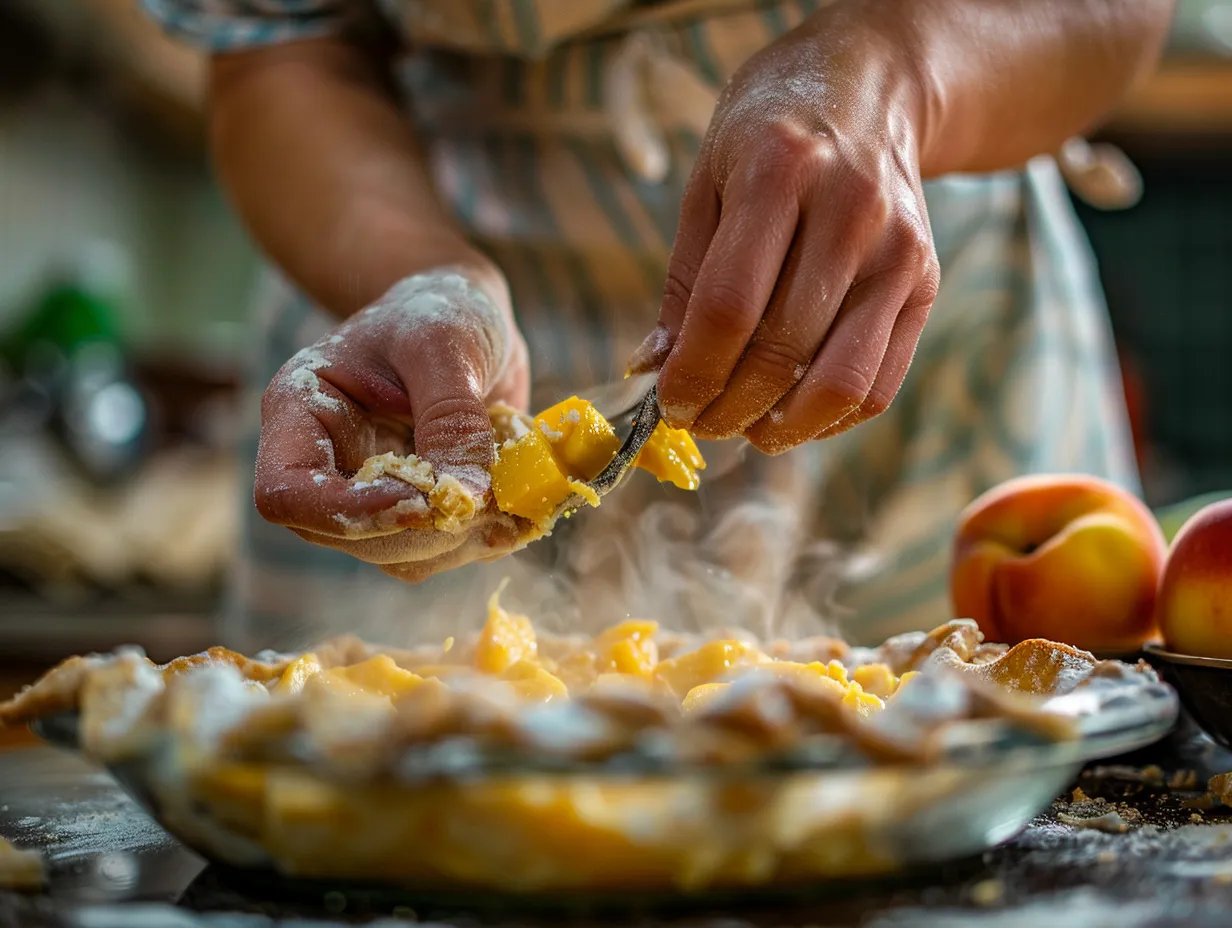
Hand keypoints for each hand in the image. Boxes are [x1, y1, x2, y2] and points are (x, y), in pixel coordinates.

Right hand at [254, 265, 531, 581]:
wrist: (468, 316)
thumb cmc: (439, 308)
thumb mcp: (444, 343)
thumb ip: (451, 417)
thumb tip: (466, 497)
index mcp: (301, 412)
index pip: (285, 493)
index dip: (347, 513)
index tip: (422, 499)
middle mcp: (326, 464)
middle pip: (348, 537)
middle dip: (425, 526)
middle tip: (491, 495)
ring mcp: (371, 494)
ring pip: (401, 556)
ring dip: (462, 539)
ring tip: (511, 492)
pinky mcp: (418, 510)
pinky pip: (443, 549)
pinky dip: (486, 537)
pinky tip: (519, 505)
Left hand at [629, 8, 940, 452]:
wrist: (868, 88)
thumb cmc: (770, 136)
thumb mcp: (708, 182)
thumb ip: (683, 280)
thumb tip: (654, 370)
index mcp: (780, 171)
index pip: (729, 307)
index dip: (693, 373)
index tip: (669, 404)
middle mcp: (850, 212)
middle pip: (781, 351)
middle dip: (727, 408)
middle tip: (698, 423)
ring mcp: (897, 251)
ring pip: (839, 381)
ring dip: (782, 427)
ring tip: (745, 429)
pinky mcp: (925, 282)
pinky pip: (880, 383)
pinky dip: (832, 418)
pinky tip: (793, 416)